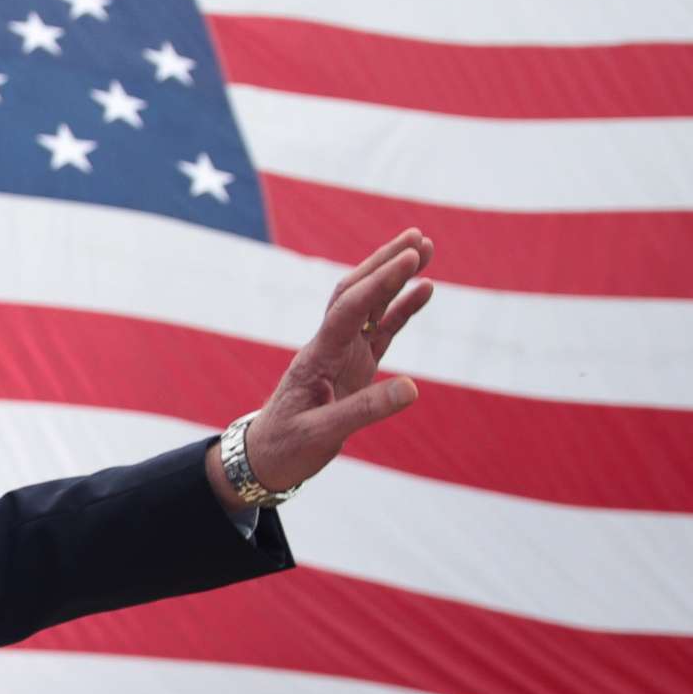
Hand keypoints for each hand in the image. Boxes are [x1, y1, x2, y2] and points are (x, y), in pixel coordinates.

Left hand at [225, 228, 434, 498]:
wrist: (267, 456)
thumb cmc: (287, 445)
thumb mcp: (322, 434)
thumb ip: (365, 410)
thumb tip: (413, 388)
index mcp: (318, 356)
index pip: (350, 309)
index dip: (381, 282)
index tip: (411, 259)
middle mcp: (330, 346)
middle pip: (356, 293)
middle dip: (385, 263)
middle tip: (419, 237)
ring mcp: (343, 353)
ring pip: (371, 305)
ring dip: (395, 276)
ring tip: (426, 248)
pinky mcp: (355, 365)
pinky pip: (382, 329)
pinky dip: (402, 308)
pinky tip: (425, 289)